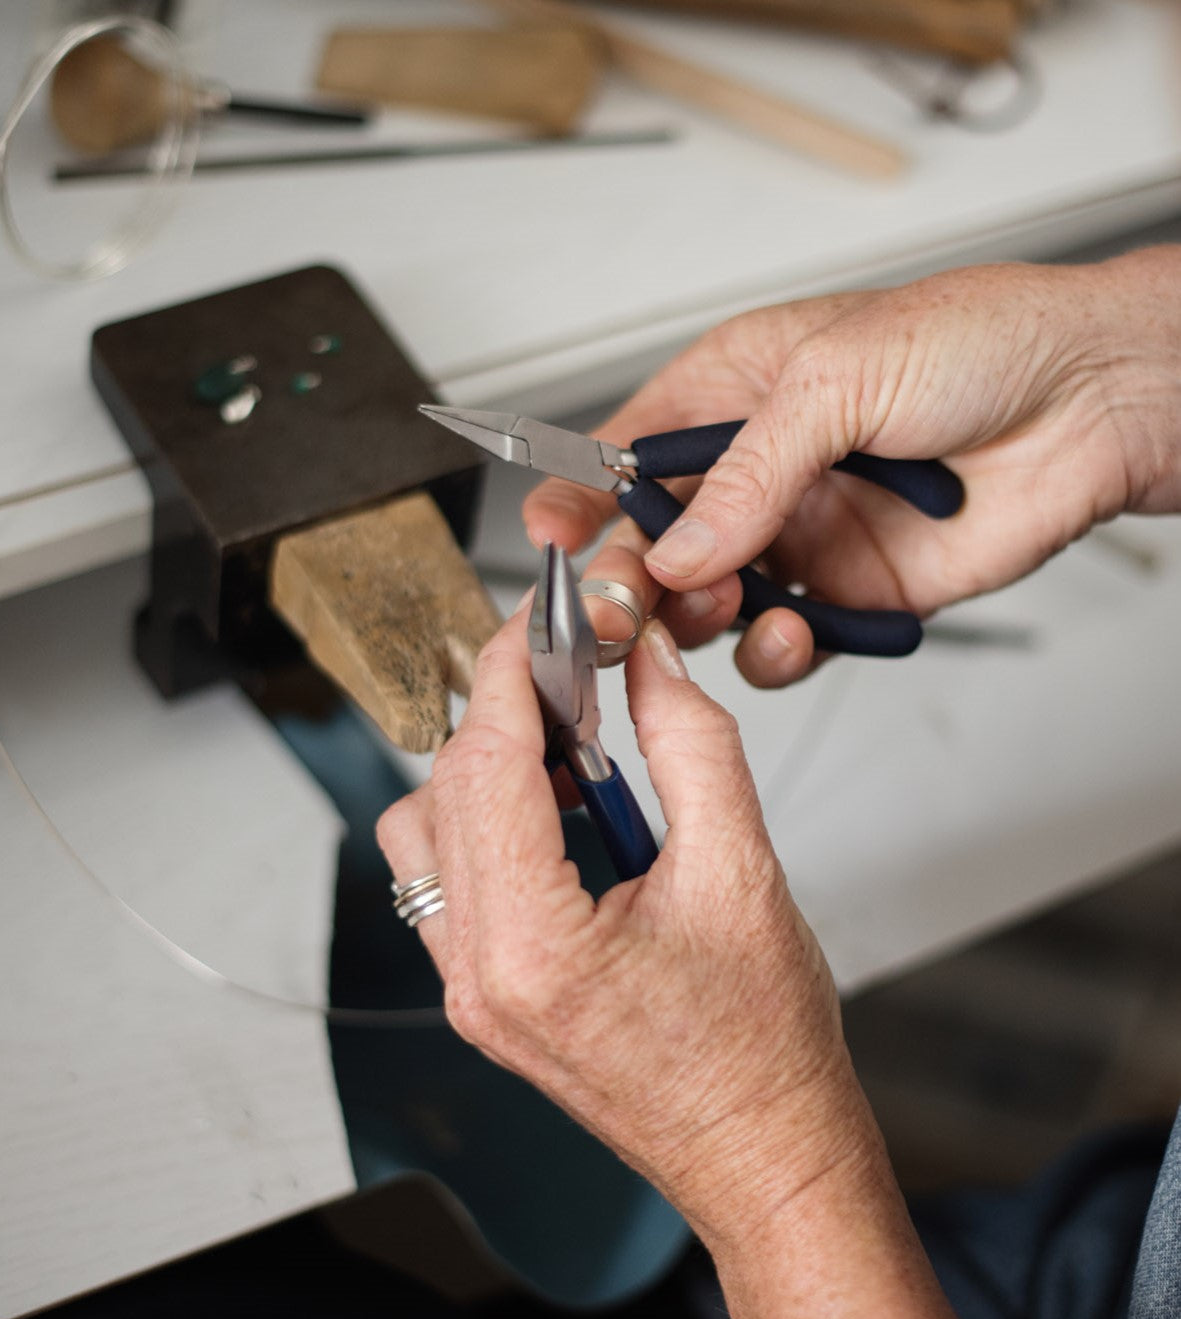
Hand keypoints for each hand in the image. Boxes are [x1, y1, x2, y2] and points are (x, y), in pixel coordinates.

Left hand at [377, 610, 973, 1318]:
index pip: (484, 763)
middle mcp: (477, 976)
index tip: (536, 618)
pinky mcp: (481, 995)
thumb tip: (651, 664)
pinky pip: (448, 879)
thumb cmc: (763, 1053)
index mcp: (533, 948)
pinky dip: (489, 822)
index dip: (508, 670)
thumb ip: (691, 746)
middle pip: (445, 788)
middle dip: (503, 711)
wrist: (763, 1158)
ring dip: (486, 770)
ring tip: (573, 755)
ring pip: (425, 832)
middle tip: (573, 673)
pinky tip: (561, 813)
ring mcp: (469, 992)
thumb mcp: (743, 873)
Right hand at [525, 248, 1180, 686]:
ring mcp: (798, 538)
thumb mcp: (837, 377)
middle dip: (628, 575)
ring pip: (706, 601)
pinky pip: (780, 643)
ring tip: (720, 607)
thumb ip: (747, 473)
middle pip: (654, 539)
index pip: (625, 453)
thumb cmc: (978, 344)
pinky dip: (774, 652)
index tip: (547, 536)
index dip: (579, 497)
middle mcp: (756, 472)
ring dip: (697, 617)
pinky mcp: (844, 595)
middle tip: (619, 604)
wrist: (1093, 403)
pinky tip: (792, 631)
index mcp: (732, 393)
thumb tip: (679, 548)